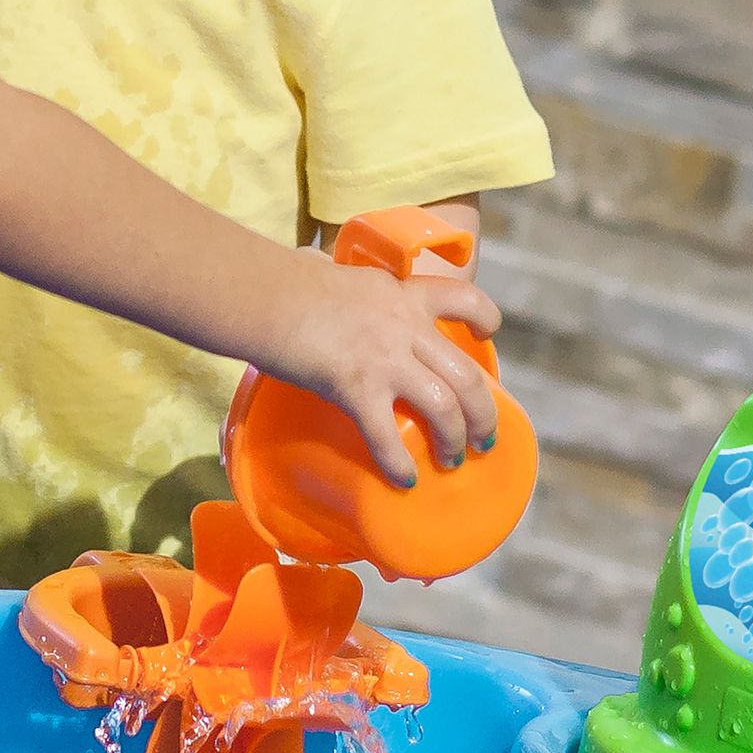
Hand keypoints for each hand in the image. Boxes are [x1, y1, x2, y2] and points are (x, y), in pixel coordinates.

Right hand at [273, 251, 501, 487]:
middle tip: (483, 439)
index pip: (461, 297)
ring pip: (445, 407)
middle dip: (483, 414)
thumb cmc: (286, 283)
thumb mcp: (339, 277)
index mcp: (402, 295)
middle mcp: (406, 327)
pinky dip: (400, 464)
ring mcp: (385, 360)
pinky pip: (388, 436)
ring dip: (454, 440)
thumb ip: (350, 289)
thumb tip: (317, 272)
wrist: (263, 294)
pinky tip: (404, 480)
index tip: (488, 334)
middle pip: (467, 375)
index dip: (485, 317)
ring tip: (451, 461)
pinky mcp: (358, 388)